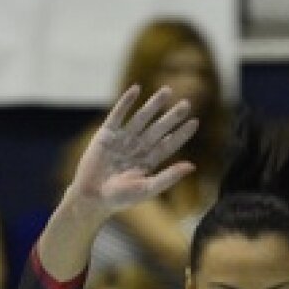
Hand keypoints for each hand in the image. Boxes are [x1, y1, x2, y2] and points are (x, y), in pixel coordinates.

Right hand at [68, 85, 199, 220]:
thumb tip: (192, 166)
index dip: (181, 134)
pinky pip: (118, 114)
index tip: (195, 122)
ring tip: (167, 92)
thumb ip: (169, 177)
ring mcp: (122, 139)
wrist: (93, 197)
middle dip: (171, 116)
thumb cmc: (120, 198)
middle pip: (158, 128)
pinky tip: (136, 89)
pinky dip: (126, 102)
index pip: (168, 144)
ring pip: (142, 118)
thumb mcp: (148, 189)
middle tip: (186, 104)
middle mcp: (137, 148)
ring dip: (154, 105)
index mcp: (148, 161)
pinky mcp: (106, 134)